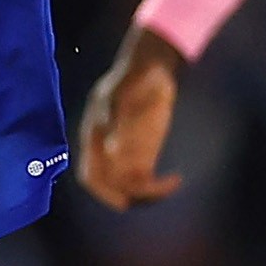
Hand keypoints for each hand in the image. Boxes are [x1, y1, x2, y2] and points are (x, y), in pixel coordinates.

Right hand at [75, 29, 187, 209]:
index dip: (103, 191)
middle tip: (152, 195)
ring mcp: (125, 154)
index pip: (91, 175)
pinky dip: (158, 187)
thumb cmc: (134, 78)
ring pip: (129, 188)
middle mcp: (107, 151)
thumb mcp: (123, 94)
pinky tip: (174, 179)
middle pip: (110, 187)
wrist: (150, 69)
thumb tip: (114, 151)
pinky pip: (146, 181)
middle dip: (128, 197)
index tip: (124, 197)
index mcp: (95, 139)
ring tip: (168, 186)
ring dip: (146, 196)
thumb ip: (115, 119)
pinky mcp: (144, 154)